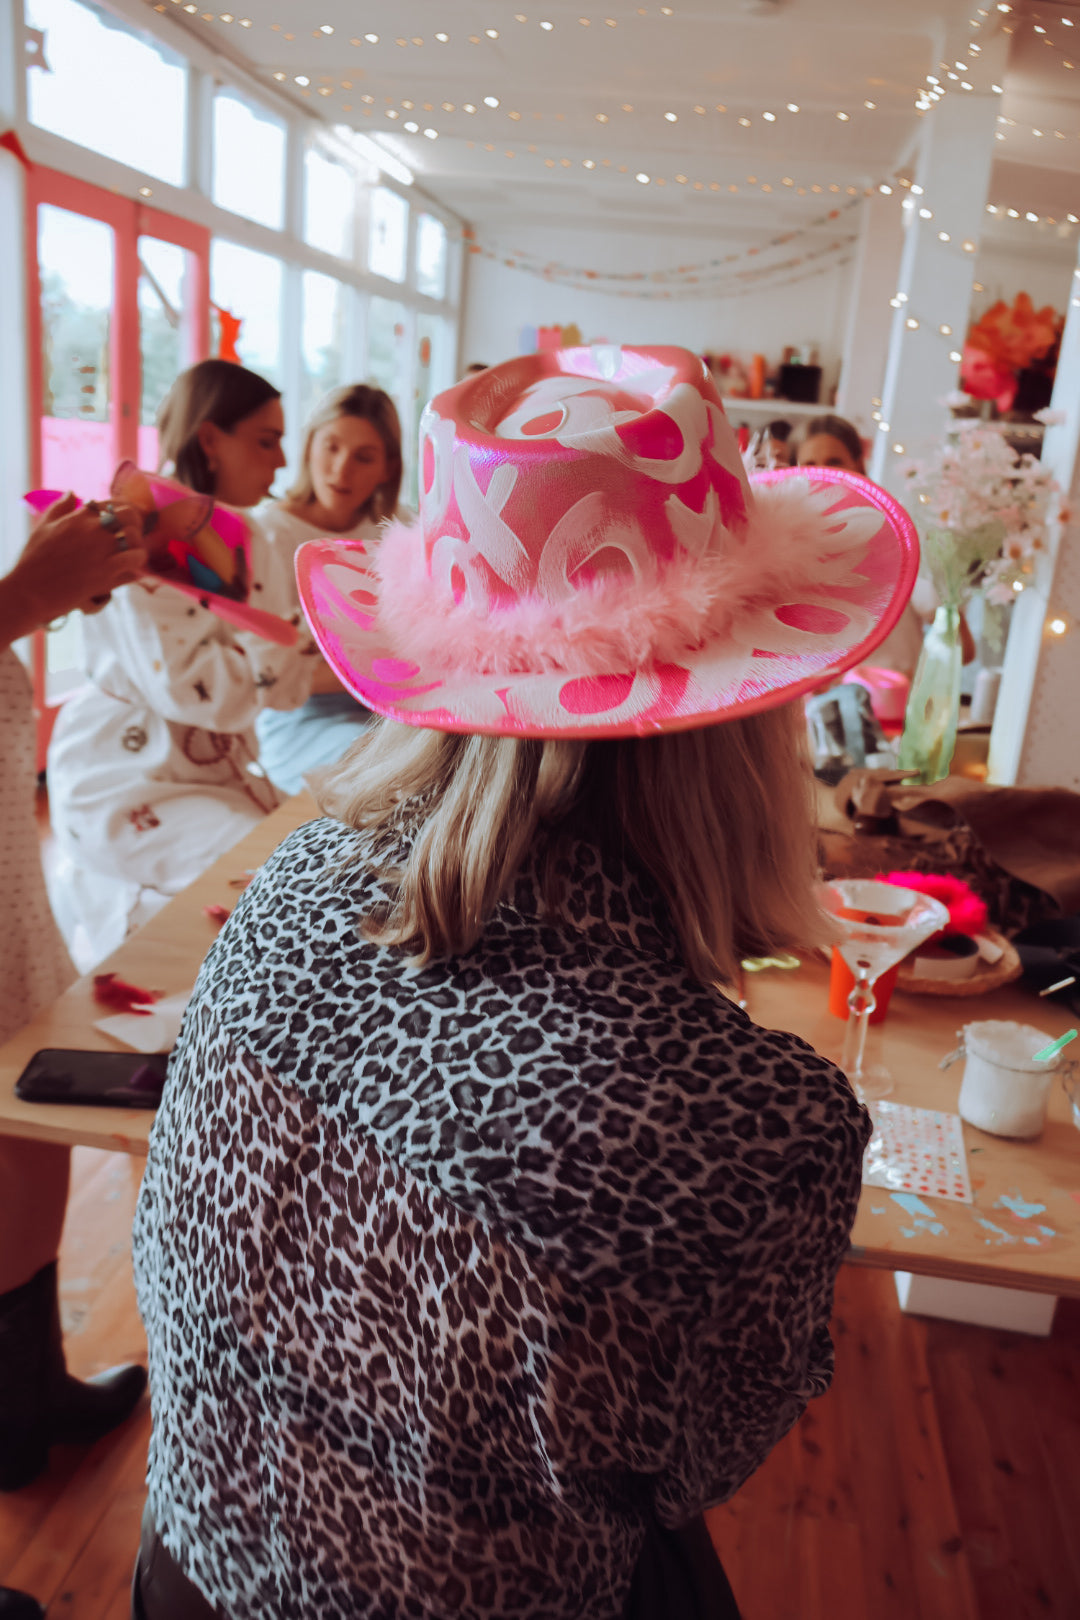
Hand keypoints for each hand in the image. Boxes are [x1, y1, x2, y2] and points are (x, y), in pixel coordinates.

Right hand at [8, 493, 147, 627]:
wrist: (31, 589)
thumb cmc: (35, 559)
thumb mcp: (44, 526)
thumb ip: (60, 507)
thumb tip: (73, 493)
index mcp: (80, 516)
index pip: (114, 504)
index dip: (124, 511)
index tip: (125, 522)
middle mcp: (95, 529)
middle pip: (131, 515)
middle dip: (137, 525)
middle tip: (133, 538)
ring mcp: (103, 550)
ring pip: (136, 537)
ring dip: (139, 545)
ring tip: (134, 555)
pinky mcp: (108, 572)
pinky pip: (136, 561)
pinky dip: (139, 565)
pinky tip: (132, 570)